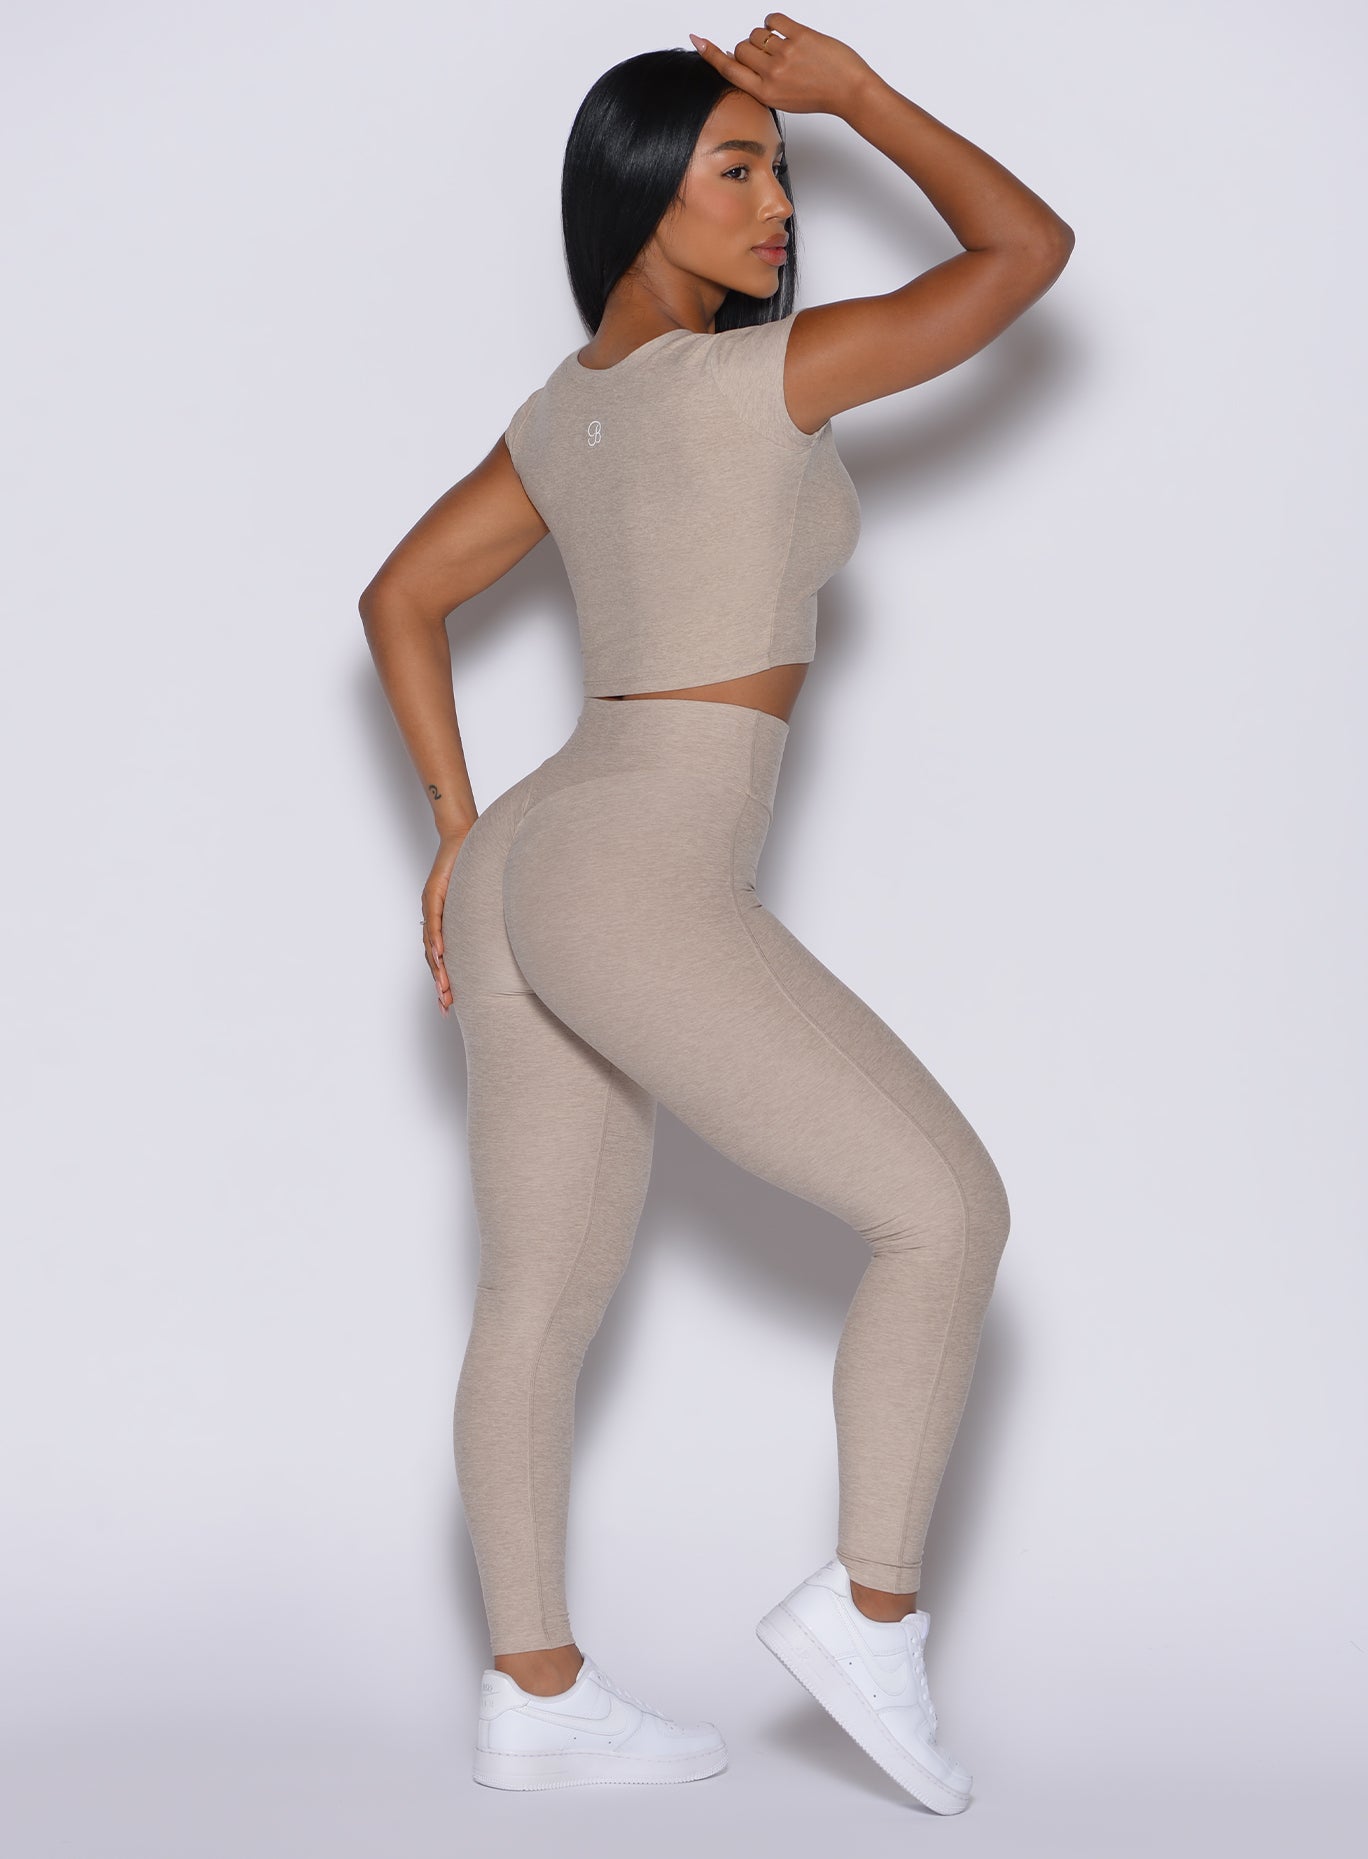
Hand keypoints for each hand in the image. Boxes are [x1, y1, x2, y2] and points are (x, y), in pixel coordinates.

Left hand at [423, 827, 471, 1016]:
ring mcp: (431, 907)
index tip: (449, 1004)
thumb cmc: (473, 867)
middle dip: (440, 984)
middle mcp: (433, 918)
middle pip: (433, 959)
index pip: (441, 959)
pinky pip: (435, 922)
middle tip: (446, 1006)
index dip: (444, 981)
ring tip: (443, 989)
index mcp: (444, 923)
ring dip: (438, 969)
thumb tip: (502, 938)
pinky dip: (437, 940)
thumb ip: (482, 919)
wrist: (463, 837)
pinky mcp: (433, 894)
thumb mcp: (477, 901)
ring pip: (432, 946)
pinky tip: (441, 957)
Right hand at [689, 14, 877, 119]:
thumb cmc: (818, 95)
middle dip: (749, 47)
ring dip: (763, 36)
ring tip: (781, 47)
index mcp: (765, 93)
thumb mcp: (783, 98)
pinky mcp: (799, 37)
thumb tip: (739, 56)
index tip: (697, 40)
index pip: (729, 70)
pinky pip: (774, 19)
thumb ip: (760, 80)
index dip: (711, 54)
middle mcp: (771, 75)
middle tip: (767, 55)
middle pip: (741, 48)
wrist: (848, 91)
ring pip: (756, 34)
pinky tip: (784, 30)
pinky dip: (774, 22)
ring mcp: (785, 55)